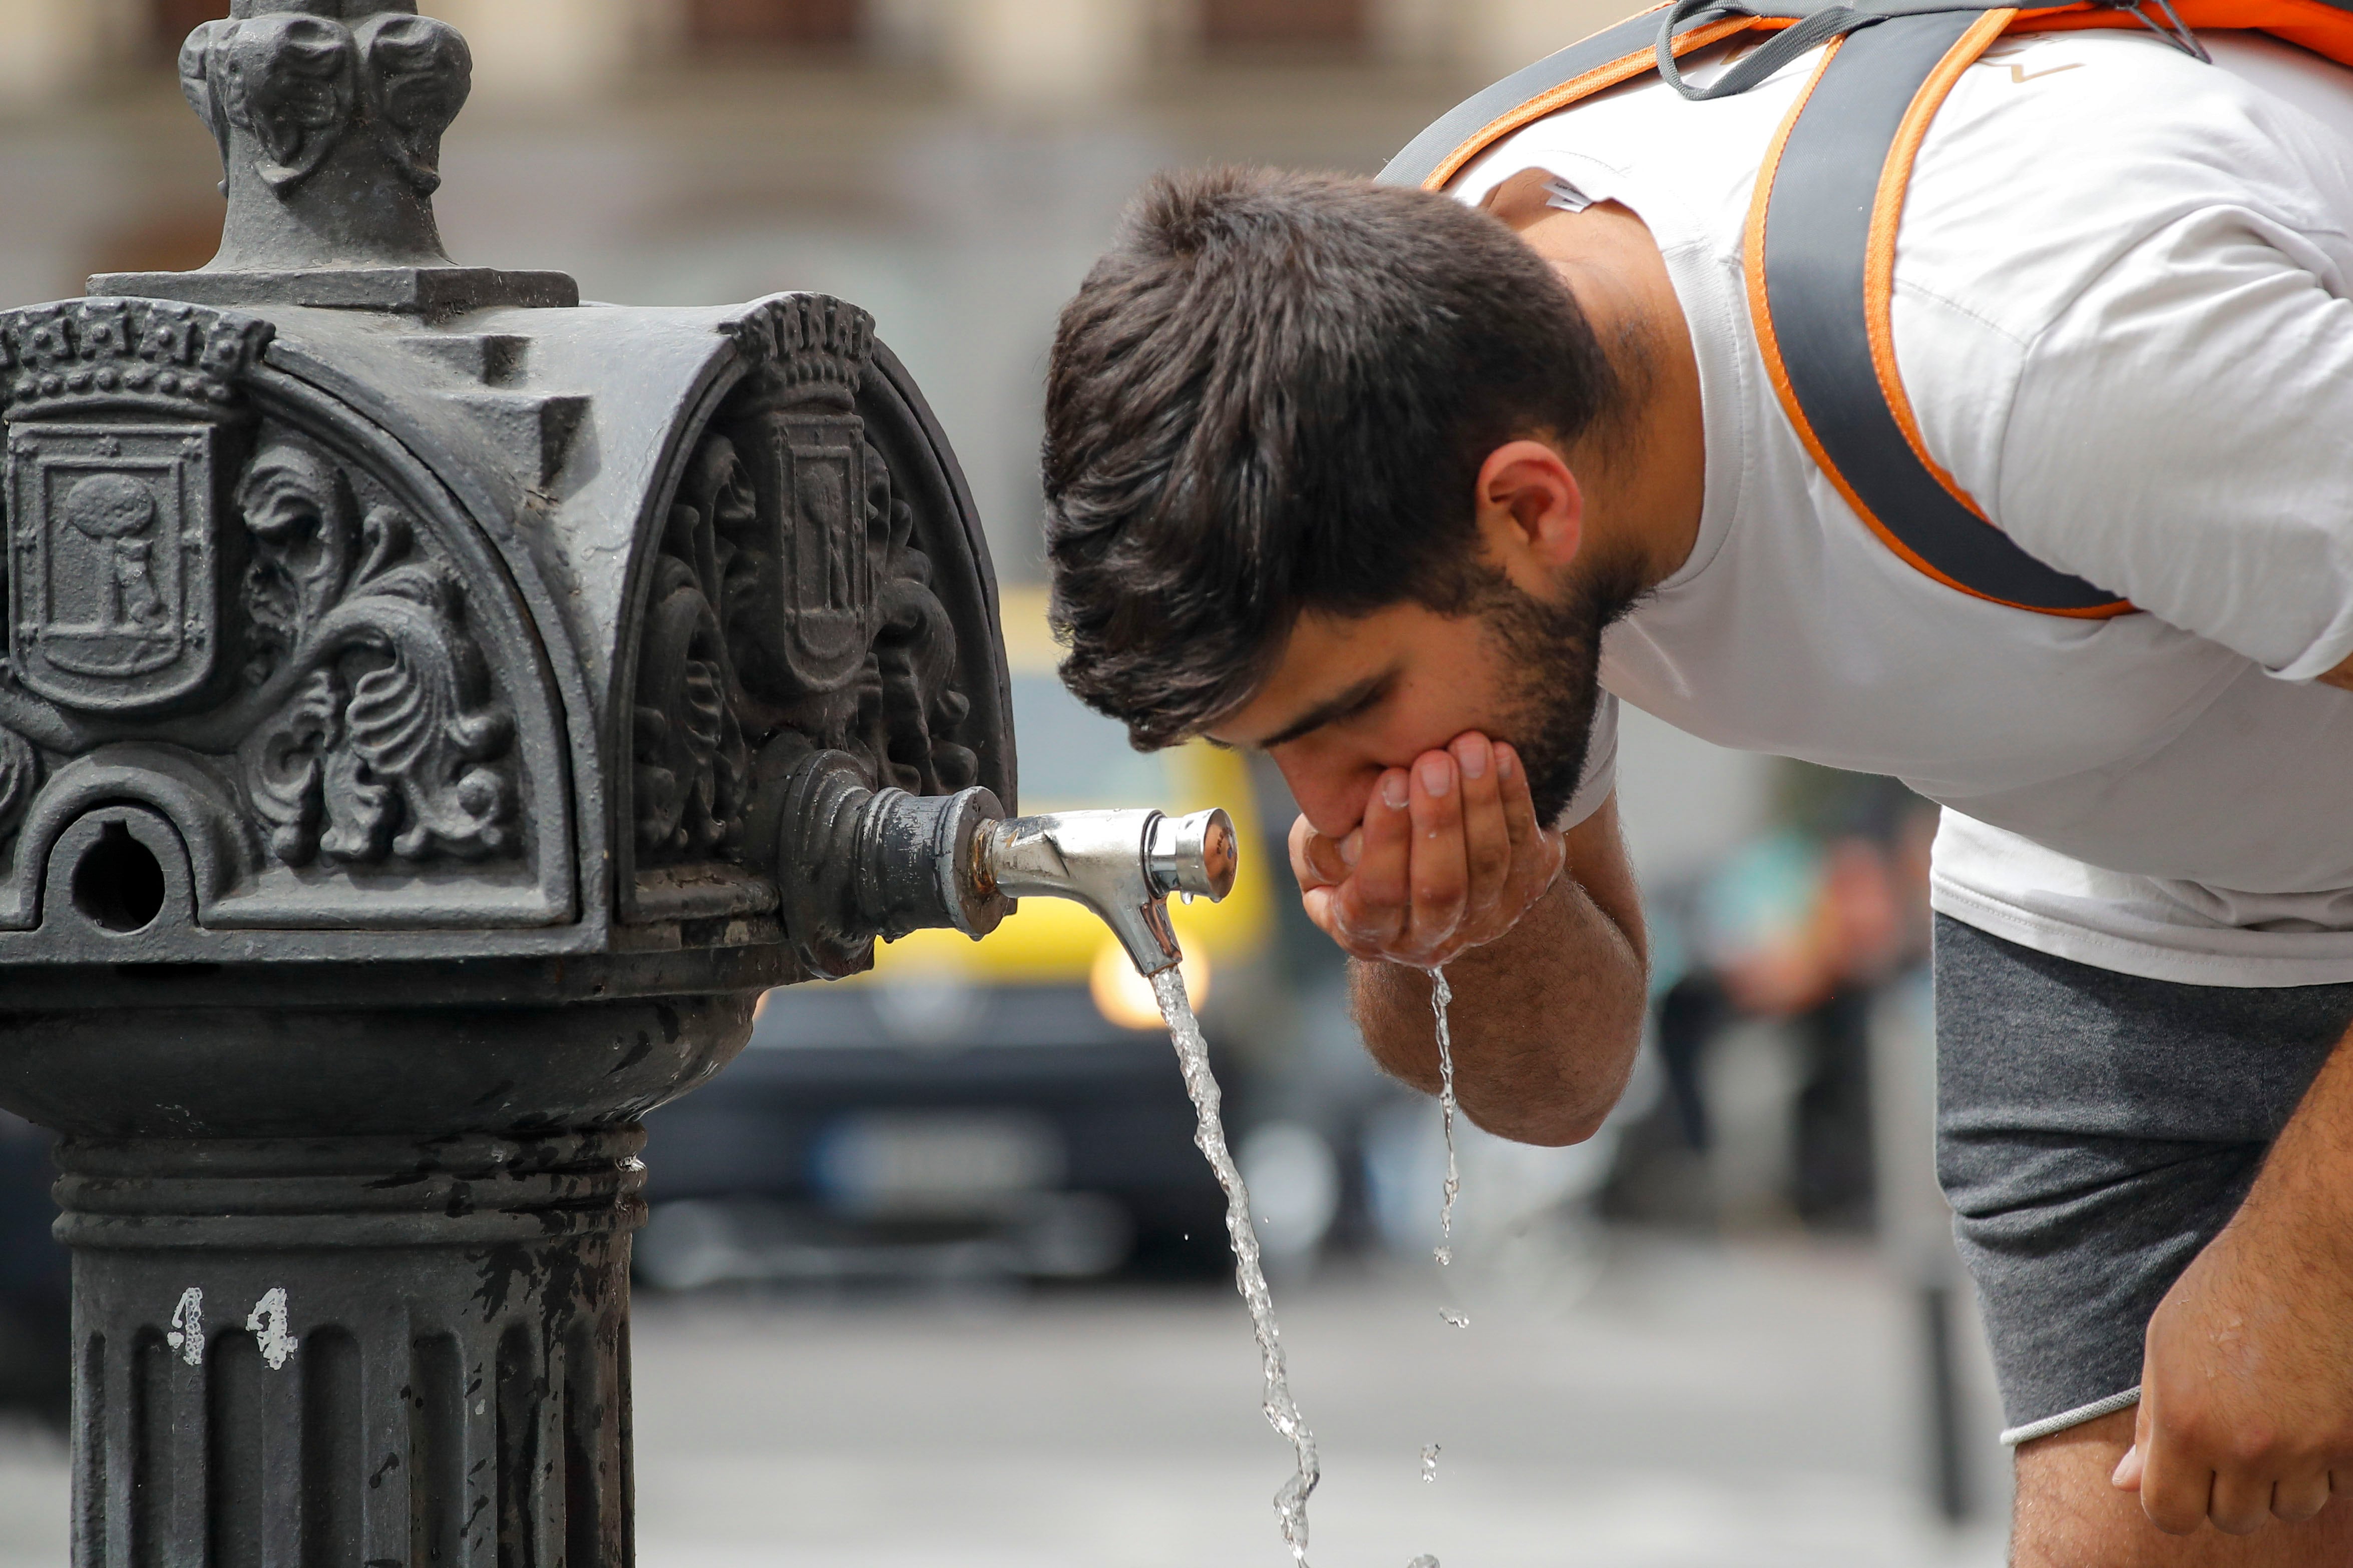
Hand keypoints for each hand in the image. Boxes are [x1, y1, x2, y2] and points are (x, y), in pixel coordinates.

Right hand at [1288, 732, 1565, 969]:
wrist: (1415, 854)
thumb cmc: (1350, 846)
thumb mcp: (1315, 850)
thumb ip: (1321, 850)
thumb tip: (1352, 844)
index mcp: (1366, 932)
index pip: (1379, 894)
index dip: (1386, 840)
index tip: (1389, 780)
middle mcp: (1428, 938)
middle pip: (1441, 887)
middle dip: (1440, 821)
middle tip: (1434, 761)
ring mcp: (1481, 919)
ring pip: (1489, 867)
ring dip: (1481, 802)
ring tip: (1470, 746)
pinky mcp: (1523, 890)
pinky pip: (1527, 848)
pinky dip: (1516, 799)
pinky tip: (1504, 755)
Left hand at [2114, 1193, 2352, 1533]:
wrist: (2310, 1253)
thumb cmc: (2229, 1292)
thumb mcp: (2165, 1349)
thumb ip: (2148, 1424)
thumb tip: (2125, 1483)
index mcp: (2186, 1424)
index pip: (2170, 1514)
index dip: (2174, 1497)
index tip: (2183, 1474)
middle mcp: (2246, 1447)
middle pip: (2232, 1518)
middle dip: (2229, 1488)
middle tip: (2234, 1434)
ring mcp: (2307, 1448)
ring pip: (2290, 1509)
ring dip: (2282, 1480)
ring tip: (2275, 1419)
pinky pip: (2336, 1487)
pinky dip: (2325, 1465)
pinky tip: (2313, 1413)